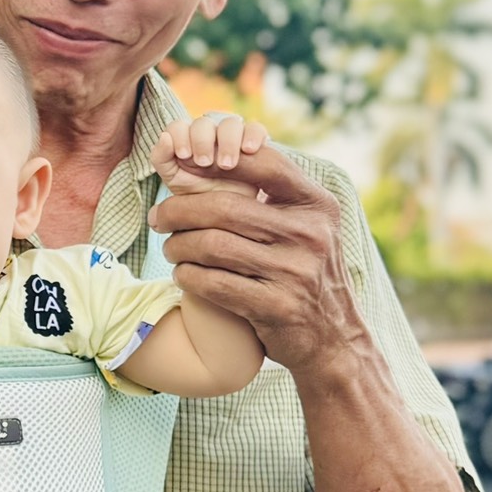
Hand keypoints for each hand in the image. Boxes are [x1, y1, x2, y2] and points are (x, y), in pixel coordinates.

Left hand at [148, 140, 365, 373]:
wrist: (333, 337)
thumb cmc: (306, 270)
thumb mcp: (308, 226)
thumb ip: (275, 195)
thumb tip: (214, 154)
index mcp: (317, 205)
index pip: (265, 164)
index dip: (218, 160)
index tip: (183, 165)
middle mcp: (309, 235)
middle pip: (225, 208)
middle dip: (179, 210)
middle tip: (158, 217)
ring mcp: (294, 272)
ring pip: (212, 246)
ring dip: (178, 246)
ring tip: (170, 247)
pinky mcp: (275, 306)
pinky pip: (213, 283)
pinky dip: (188, 276)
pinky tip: (183, 274)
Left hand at [151, 111, 266, 195]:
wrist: (225, 217)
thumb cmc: (196, 195)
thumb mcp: (174, 180)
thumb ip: (161, 158)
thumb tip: (164, 136)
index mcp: (186, 140)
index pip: (179, 125)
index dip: (180, 136)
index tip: (184, 155)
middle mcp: (209, 135)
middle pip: (204, 123)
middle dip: (202, 141)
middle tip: (204, 163)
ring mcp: (232, 138)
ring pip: (230, 123)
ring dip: (227, 141)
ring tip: (226, 165)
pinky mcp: (254, 144)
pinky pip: (256, 129)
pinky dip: (253, 135)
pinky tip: (249, 150)